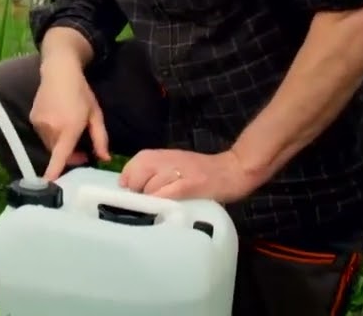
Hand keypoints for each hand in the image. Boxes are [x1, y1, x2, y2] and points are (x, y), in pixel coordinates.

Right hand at [30, 57, 110, 179]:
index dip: (54, 171)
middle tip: (82, 151)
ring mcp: (40, 123)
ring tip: (69, 131)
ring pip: (50, 144)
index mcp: (70, 127)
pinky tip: (58, 121)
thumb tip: (104, 158)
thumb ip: (100, 138)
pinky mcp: (33, 119)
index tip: (48, 183)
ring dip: (59, 144)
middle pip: (58, 152)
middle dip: (68, 155)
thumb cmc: (81, 92)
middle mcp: (52, 128)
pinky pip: (43, 134)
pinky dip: (51, 134)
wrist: (59, 72)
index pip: (60, 155)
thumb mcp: (95, 114)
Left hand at [118, 148, 258, 202]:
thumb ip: (155, 172)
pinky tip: (164, 208)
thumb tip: (131, 186)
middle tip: (147, 202)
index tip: (132, 192)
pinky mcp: (190, 185)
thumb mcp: (176, 164)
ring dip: (150, 200)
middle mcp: (167, 160)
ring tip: (159, 206)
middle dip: (137, 191)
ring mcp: (179, 172)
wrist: (234, 169)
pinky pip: (167, 194)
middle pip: (137, 175)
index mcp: (162, 155)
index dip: (129, 179)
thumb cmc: (204, 170)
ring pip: (150, 187)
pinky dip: (161, 202)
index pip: (133, 164)